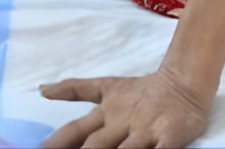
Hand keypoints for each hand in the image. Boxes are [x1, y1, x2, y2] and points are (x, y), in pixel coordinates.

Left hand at [40, 68, 210, 148]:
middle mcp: (121, 123)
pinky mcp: (170, 137)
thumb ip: (74, 89)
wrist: (182, 83)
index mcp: (105, 112)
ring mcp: (145, 131)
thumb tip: (41, 90)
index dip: (57, 142)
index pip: (75, 130)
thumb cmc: (140, 89)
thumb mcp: (105, 86)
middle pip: (96, 145)